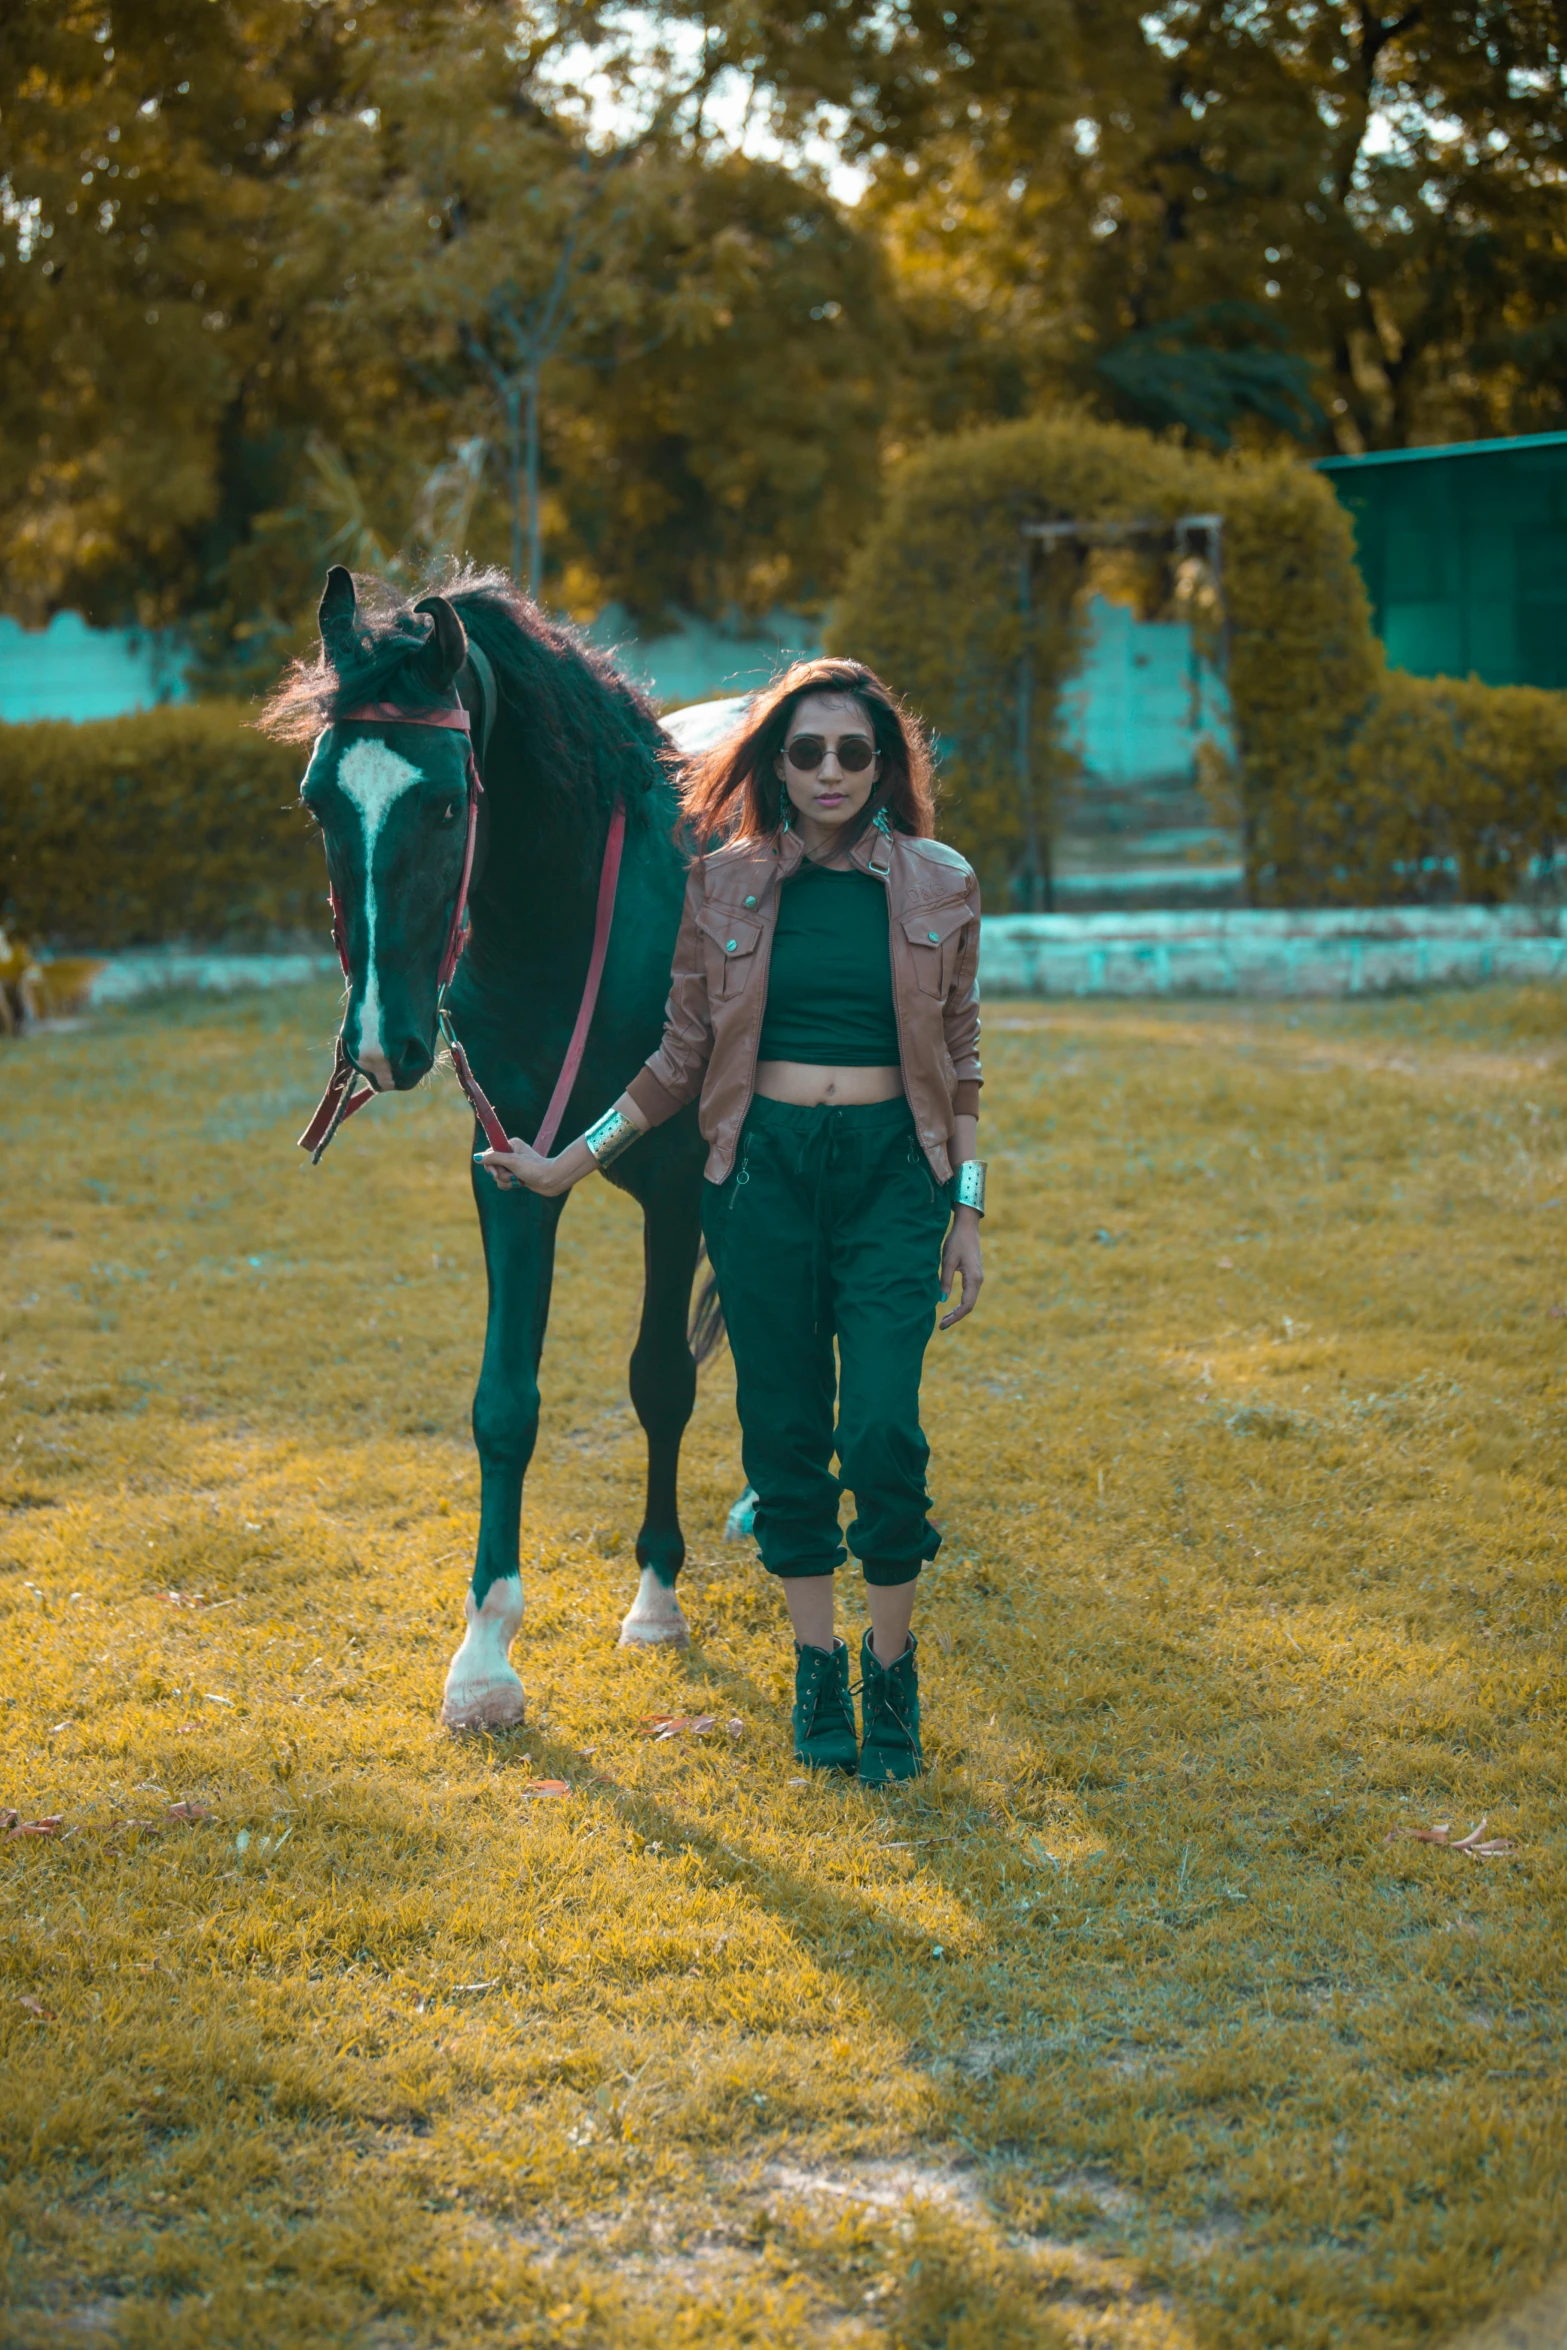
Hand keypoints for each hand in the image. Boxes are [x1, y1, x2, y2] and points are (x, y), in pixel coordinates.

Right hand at [476, 1136, 589, 1196]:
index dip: (490, 1165)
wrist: (552, 1179)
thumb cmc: (534, 1168)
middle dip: (500, 1175)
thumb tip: (476, 1157)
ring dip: (506, 1181)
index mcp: (510, 1144)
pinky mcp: (517, 1175)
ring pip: (498, 1176)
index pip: (490, 1154)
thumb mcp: (512, 1161)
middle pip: (493, 1166)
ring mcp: (514, 1165)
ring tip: (518, 1180)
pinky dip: (510, 1185)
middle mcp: (511, 1153)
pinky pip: (504, 1181)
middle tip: (511, 1176)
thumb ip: (493, 1158)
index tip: (495, 1172)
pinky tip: (519, 1184)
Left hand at [938, 1206, 982, 1328]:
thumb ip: (945, 1281)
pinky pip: (969, 1294)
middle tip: (941, 1325)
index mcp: (973, 1279)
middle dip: (956, 1317)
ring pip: (970, 1301)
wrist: (967, 1227)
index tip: (942, 1325)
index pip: (966, 1306)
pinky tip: (950, 1305)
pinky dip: (960, 1303)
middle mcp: (978, 1280)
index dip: (955, 1317)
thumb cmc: (956, 1241)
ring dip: (958, 1311)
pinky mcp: (974, 1275)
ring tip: (944, 1318)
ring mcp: (978, 1278)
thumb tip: (942, 1300)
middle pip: (969, 1306)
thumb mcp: (948, 1261)